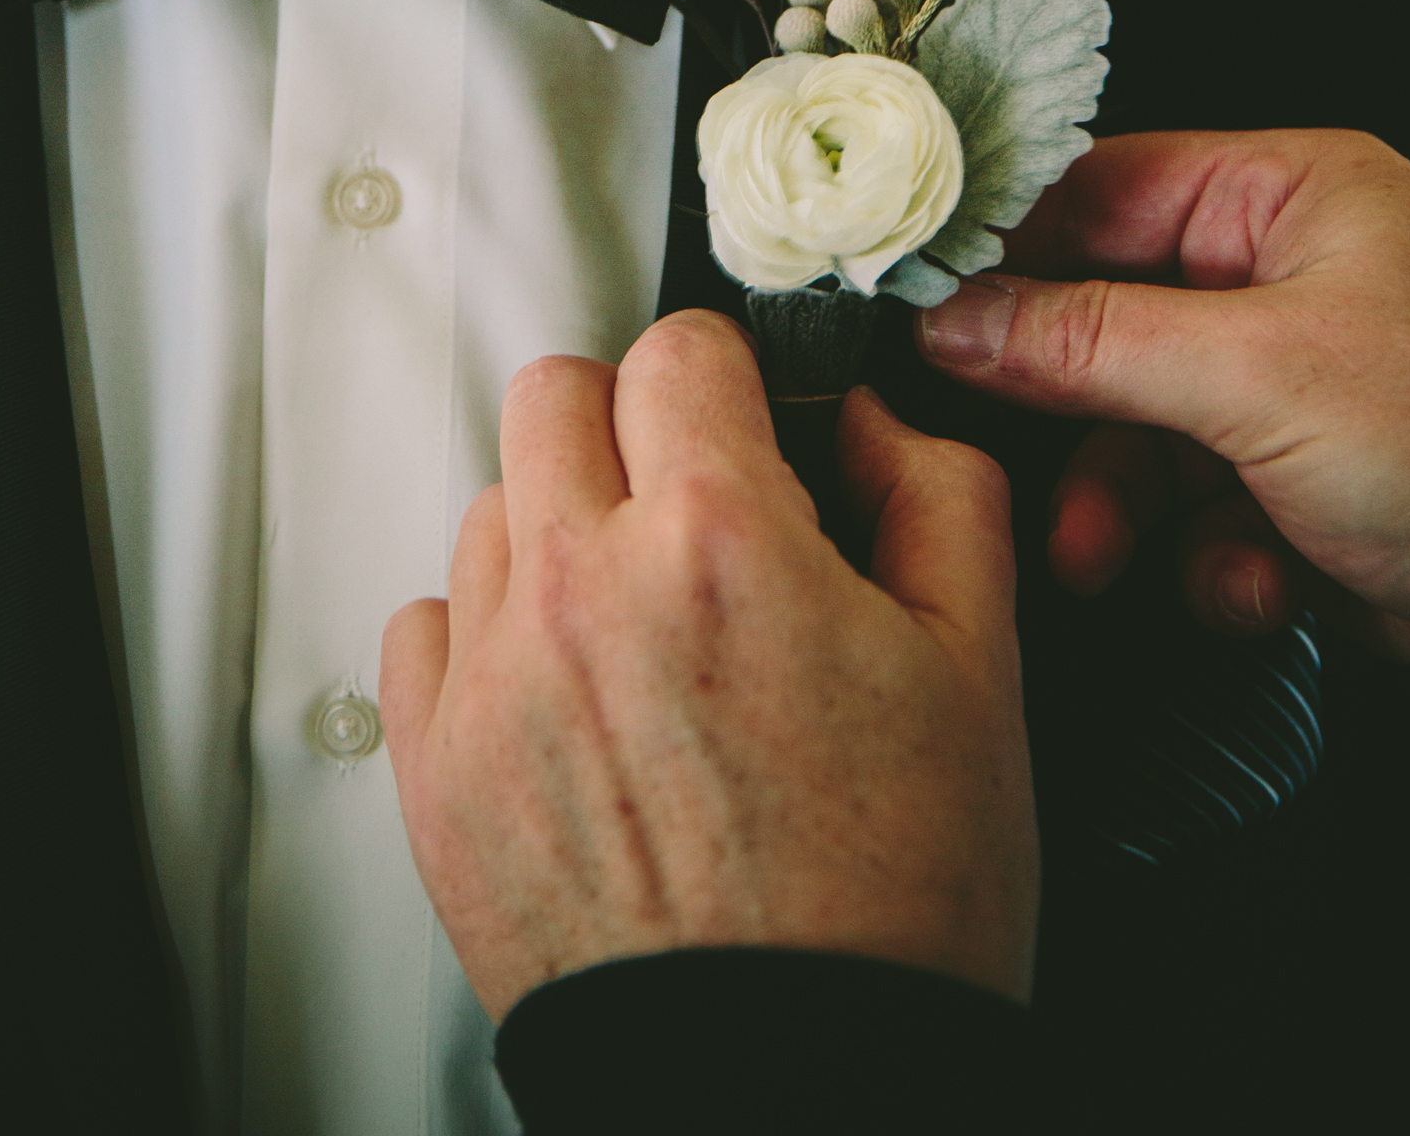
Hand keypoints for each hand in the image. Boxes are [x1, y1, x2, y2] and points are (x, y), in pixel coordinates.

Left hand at [379, 310, 1036, 1020]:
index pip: (679, 348)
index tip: (749, 433)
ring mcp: (495, 681)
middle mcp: (585, 590)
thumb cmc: (894, 909)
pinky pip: (427, 628)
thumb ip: (937, 495)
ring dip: (561, 539)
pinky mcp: (437, 774)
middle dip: (632, 431)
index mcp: (720, 543)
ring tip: (643, 635)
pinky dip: (489, 643)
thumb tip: (872, 419)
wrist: (797, 1089)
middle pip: (556, 396)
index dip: (732, 384)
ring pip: (492, 508)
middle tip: (691, 513)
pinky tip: (569, 701)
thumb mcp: (982, 670)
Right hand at [919, 129, 1409, 643]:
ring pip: (1146, 439)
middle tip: (1008, 463)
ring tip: (1116, 560)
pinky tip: (1261, 586)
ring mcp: (1305, 391)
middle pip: (1107, 326)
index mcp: (1284, 197)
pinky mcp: (1318, 493)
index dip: (999, 244)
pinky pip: (1206, 518)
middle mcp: (1289, 280)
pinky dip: (1215, 564)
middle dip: (1067, 415)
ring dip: (1127, 510)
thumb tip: (958, 314)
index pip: (1095, 189)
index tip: (916, 300)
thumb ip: (1092, 343)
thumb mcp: (1264, 374)